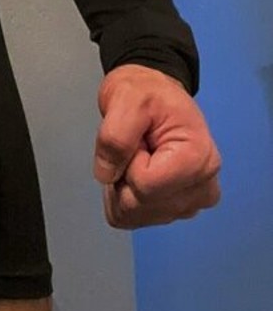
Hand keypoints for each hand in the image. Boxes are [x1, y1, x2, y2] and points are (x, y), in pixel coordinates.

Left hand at [93, 64, 220, 228]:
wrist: (155, 94)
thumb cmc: (145, 92)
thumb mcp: (124, 99)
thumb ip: (114, 137)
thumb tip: (106, 176)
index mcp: (198, 159)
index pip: (145, 187)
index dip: (129, 162)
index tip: (138, 139)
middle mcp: (203, 188)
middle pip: (141, 207)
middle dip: (124, 177)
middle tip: (135, 147)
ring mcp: (192, 203)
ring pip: (136, 216)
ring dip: (124, 187)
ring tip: (137, 156)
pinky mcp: (179, 209)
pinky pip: (136, 218)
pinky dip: (125, 197)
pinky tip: (134, 171)